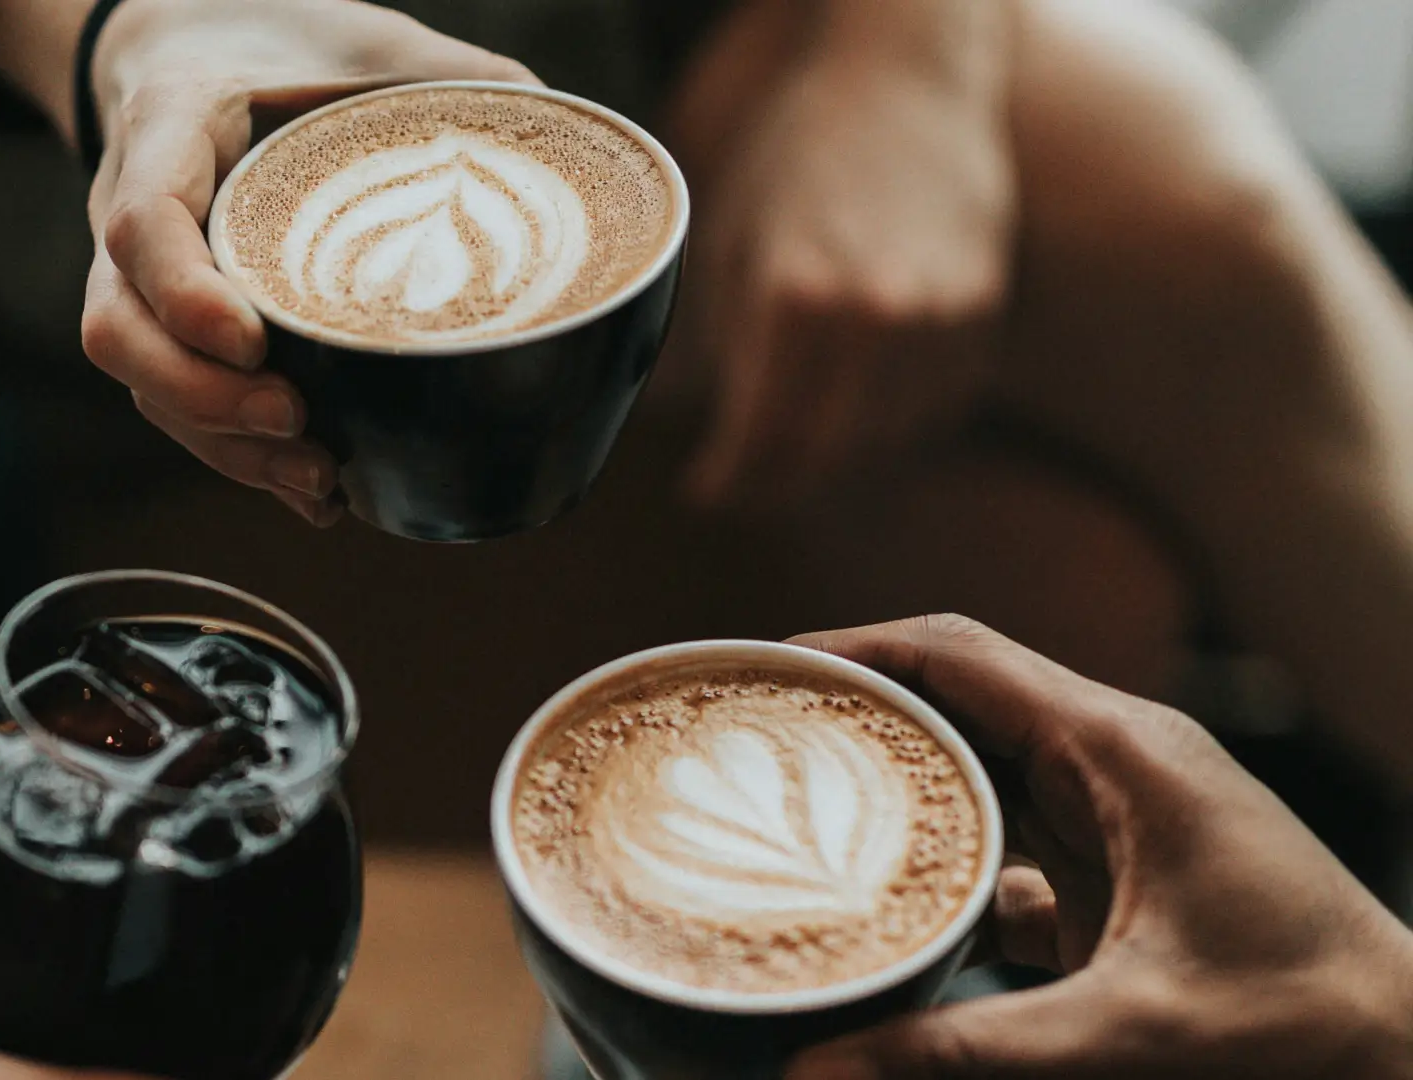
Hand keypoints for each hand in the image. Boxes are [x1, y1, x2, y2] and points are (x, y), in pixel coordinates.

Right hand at [76, 0, 536, 524]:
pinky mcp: (172, 325)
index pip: (141, 221)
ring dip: (225, 447)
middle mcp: (134, 213)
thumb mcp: (369, 42)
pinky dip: (241, 458)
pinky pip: (178, 406)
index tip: (256, 341)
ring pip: (143, 385)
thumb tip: (561, 148)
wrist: (198, 39)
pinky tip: (316, 494)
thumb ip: (453, 83)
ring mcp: (144, 278)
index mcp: (172, 128)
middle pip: (121, 331)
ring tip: (322, 479)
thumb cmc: (288, 42)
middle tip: (300, 422)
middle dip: (204, 399)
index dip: (186, 294)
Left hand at [665, 0, 1013, 505]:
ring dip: (836, 463)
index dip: (727, 479)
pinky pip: (937, 410)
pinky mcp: (984, 314)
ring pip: (885, 443)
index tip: (703, 492)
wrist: (907, 81)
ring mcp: (941, 317)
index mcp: (796, 295)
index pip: (761, 436)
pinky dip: (896, 428)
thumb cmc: (799, 153)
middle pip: (824, 456)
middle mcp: (875, 315)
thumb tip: (676, 419)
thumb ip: (713, 338)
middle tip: (745, 487)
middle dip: (776, 483)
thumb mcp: (730, 236)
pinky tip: (859, 415)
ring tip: (796, 454)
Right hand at [781, 616, 1412, 1078]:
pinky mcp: (1120, 866)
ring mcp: (1118, 810)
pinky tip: (894, 905)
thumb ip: (971, 1048)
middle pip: (956, 695)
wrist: (1405, 1051)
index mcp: (1117, 750)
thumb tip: (821, 1068)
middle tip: (757, 735)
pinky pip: (1010, 837)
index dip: (856, 648)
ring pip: (979, 765)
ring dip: (897, 780)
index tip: (767, 667)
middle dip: (857, 709)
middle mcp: (1112, 758)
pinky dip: (946, 856)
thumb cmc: (1301, 1023)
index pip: (959, 653)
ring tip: (798, 802)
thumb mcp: (1126, 1031)